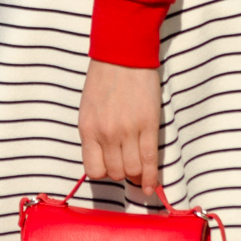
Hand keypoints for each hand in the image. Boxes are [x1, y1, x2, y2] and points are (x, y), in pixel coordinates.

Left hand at [79, 60, 160, 191]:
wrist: (123, 54)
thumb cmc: (104, 79)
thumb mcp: (88, 108)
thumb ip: (94, 133)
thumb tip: (106, 157)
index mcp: (88, 130)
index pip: (93, 170)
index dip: (104, 173)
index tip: (111, 169)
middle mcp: (106, 134)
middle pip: (115, 173)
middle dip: (122, 174)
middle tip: (128, 166)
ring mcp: (127, 131)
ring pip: (132, 170)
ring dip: (137, 175)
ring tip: (141, 172)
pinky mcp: (148, 125)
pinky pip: (150, 159)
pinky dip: (152, 176)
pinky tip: (153, 186)